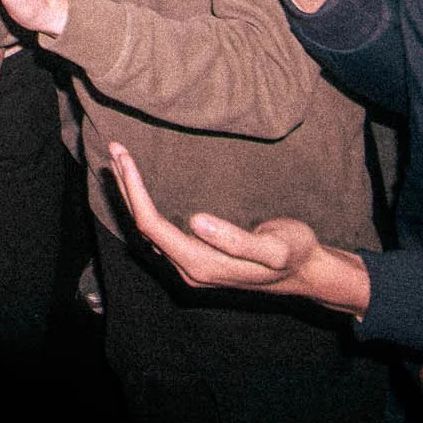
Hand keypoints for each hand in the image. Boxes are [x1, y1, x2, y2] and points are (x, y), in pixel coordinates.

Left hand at [106, 142, 366, 311]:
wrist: (307, 273)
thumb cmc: (294, 254)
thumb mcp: (275, 248)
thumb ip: (237, 240)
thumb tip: (196, 221)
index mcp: (200, 265)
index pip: (153, 226)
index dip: (135, 191)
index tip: (126, 158)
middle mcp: (188, 269)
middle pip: (143, 227)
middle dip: (126, 187)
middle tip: (116, 149)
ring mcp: (190, 266)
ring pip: (148, 230)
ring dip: (131, 196)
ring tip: (121, 163)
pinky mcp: (195, 258)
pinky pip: (159, 232)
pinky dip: (145, 206)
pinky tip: (141, 189)